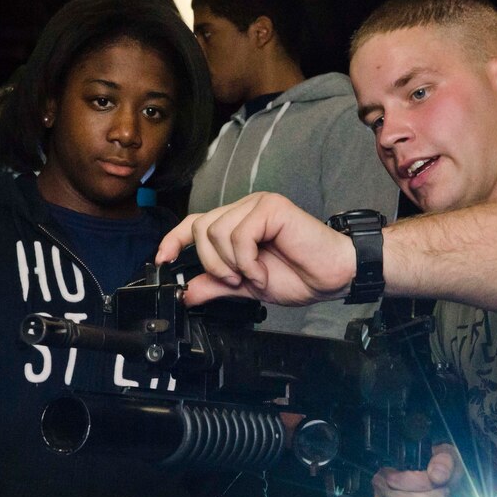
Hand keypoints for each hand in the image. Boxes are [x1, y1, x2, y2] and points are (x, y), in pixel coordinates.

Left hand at [155, 192, 355, 307]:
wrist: (333, 276)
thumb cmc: (301, 275)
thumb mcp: (246, 286)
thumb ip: (216, 285)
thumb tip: (186, 291)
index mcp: (238, 224)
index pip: (194, 224)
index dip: (174, 240)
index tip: (162, 260)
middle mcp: (245, 209)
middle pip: (201, 229)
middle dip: (212, 263)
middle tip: (235, 280)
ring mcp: (258, 205)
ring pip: (216, 232)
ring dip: (232, 264)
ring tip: (254, 274)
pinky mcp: (271, 208)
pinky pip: (239, 235)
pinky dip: (247, 261)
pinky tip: (263, 269)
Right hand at [372, 444, 463, 496]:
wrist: (439, 481)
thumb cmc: (439, 467)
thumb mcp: (444, 456)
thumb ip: (443, 461)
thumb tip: (437, 476)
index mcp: (386, 473)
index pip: (396, 482)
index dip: (422, 484)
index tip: (441, 482)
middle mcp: (381, 495)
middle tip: (447, 494)